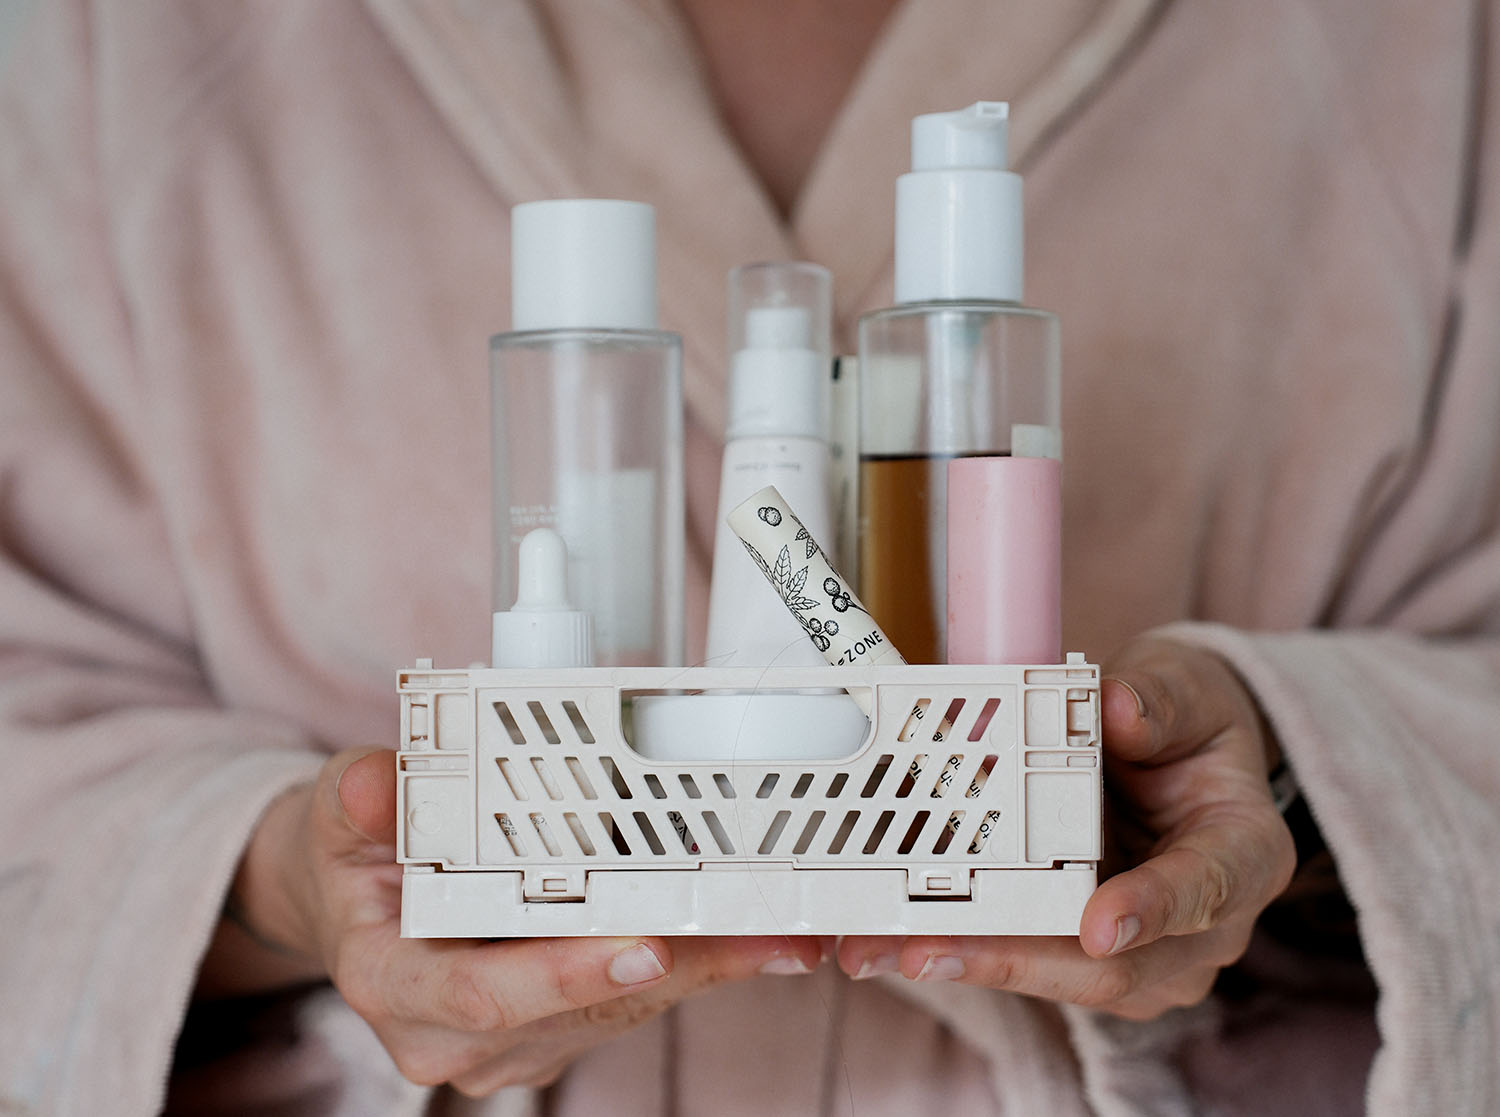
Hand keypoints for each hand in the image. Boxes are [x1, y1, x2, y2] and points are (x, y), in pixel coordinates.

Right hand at [211, 748, 821, 1093]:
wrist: (359, 904)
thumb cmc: (355, 859)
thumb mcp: (338, 814)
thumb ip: (359, 799)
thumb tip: (370, 785)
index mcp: (390, 983)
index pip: (478, 993)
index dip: (564, 975)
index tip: (642, 944)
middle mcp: (449, 1032)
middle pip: (574, 1007)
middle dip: (675, 969)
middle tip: (759, 934)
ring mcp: (507, 1040)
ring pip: (618, 1008)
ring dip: (701, 968)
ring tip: (778, 930)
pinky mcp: (552, 1029)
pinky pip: (629, 1000)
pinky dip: (690, 965)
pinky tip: (749, 935)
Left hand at [836, 636, 1295, 1019]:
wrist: (1180, 758)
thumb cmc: (1189, 729)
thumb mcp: (1188, 692)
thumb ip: (1160, 701)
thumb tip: (1117, 708)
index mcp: (1242, 854)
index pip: (1204, 889)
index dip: (1151, 909)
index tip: (1098, 925)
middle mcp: (1201, 924)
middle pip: (1114, 967)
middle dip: (1016, 961)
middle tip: (930, 950)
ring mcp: (1143, 953)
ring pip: (1057, 978)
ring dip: (968, 963)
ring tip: (883, 948)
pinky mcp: (1083, 954)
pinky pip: (1022, 959)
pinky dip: (958, 948)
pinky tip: (888, 937)